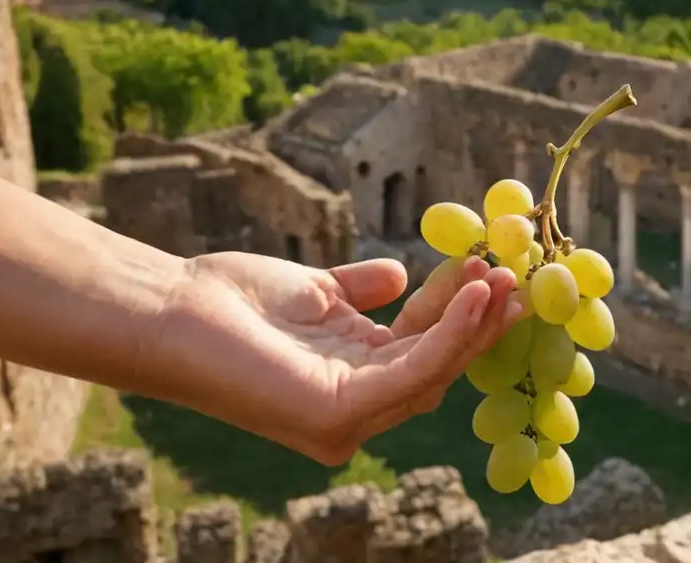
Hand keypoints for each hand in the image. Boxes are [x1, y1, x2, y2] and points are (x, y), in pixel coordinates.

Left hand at [142, 252, 520, 463]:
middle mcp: (356, 407)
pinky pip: (413, 373)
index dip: (461, 314)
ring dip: (475, 326)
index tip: (491, 271)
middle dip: (481, 323)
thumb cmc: (232, 301)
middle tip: (517, 279)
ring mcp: (348, 419)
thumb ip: (358, 289)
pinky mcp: (339, 414)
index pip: (423, 351)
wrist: (173, 309)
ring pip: (434, 373)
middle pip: (439, 368)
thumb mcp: (314, 290)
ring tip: (502, 279)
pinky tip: (473, 295)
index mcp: (352, 378)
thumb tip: (402, 274)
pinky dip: (450, 337)